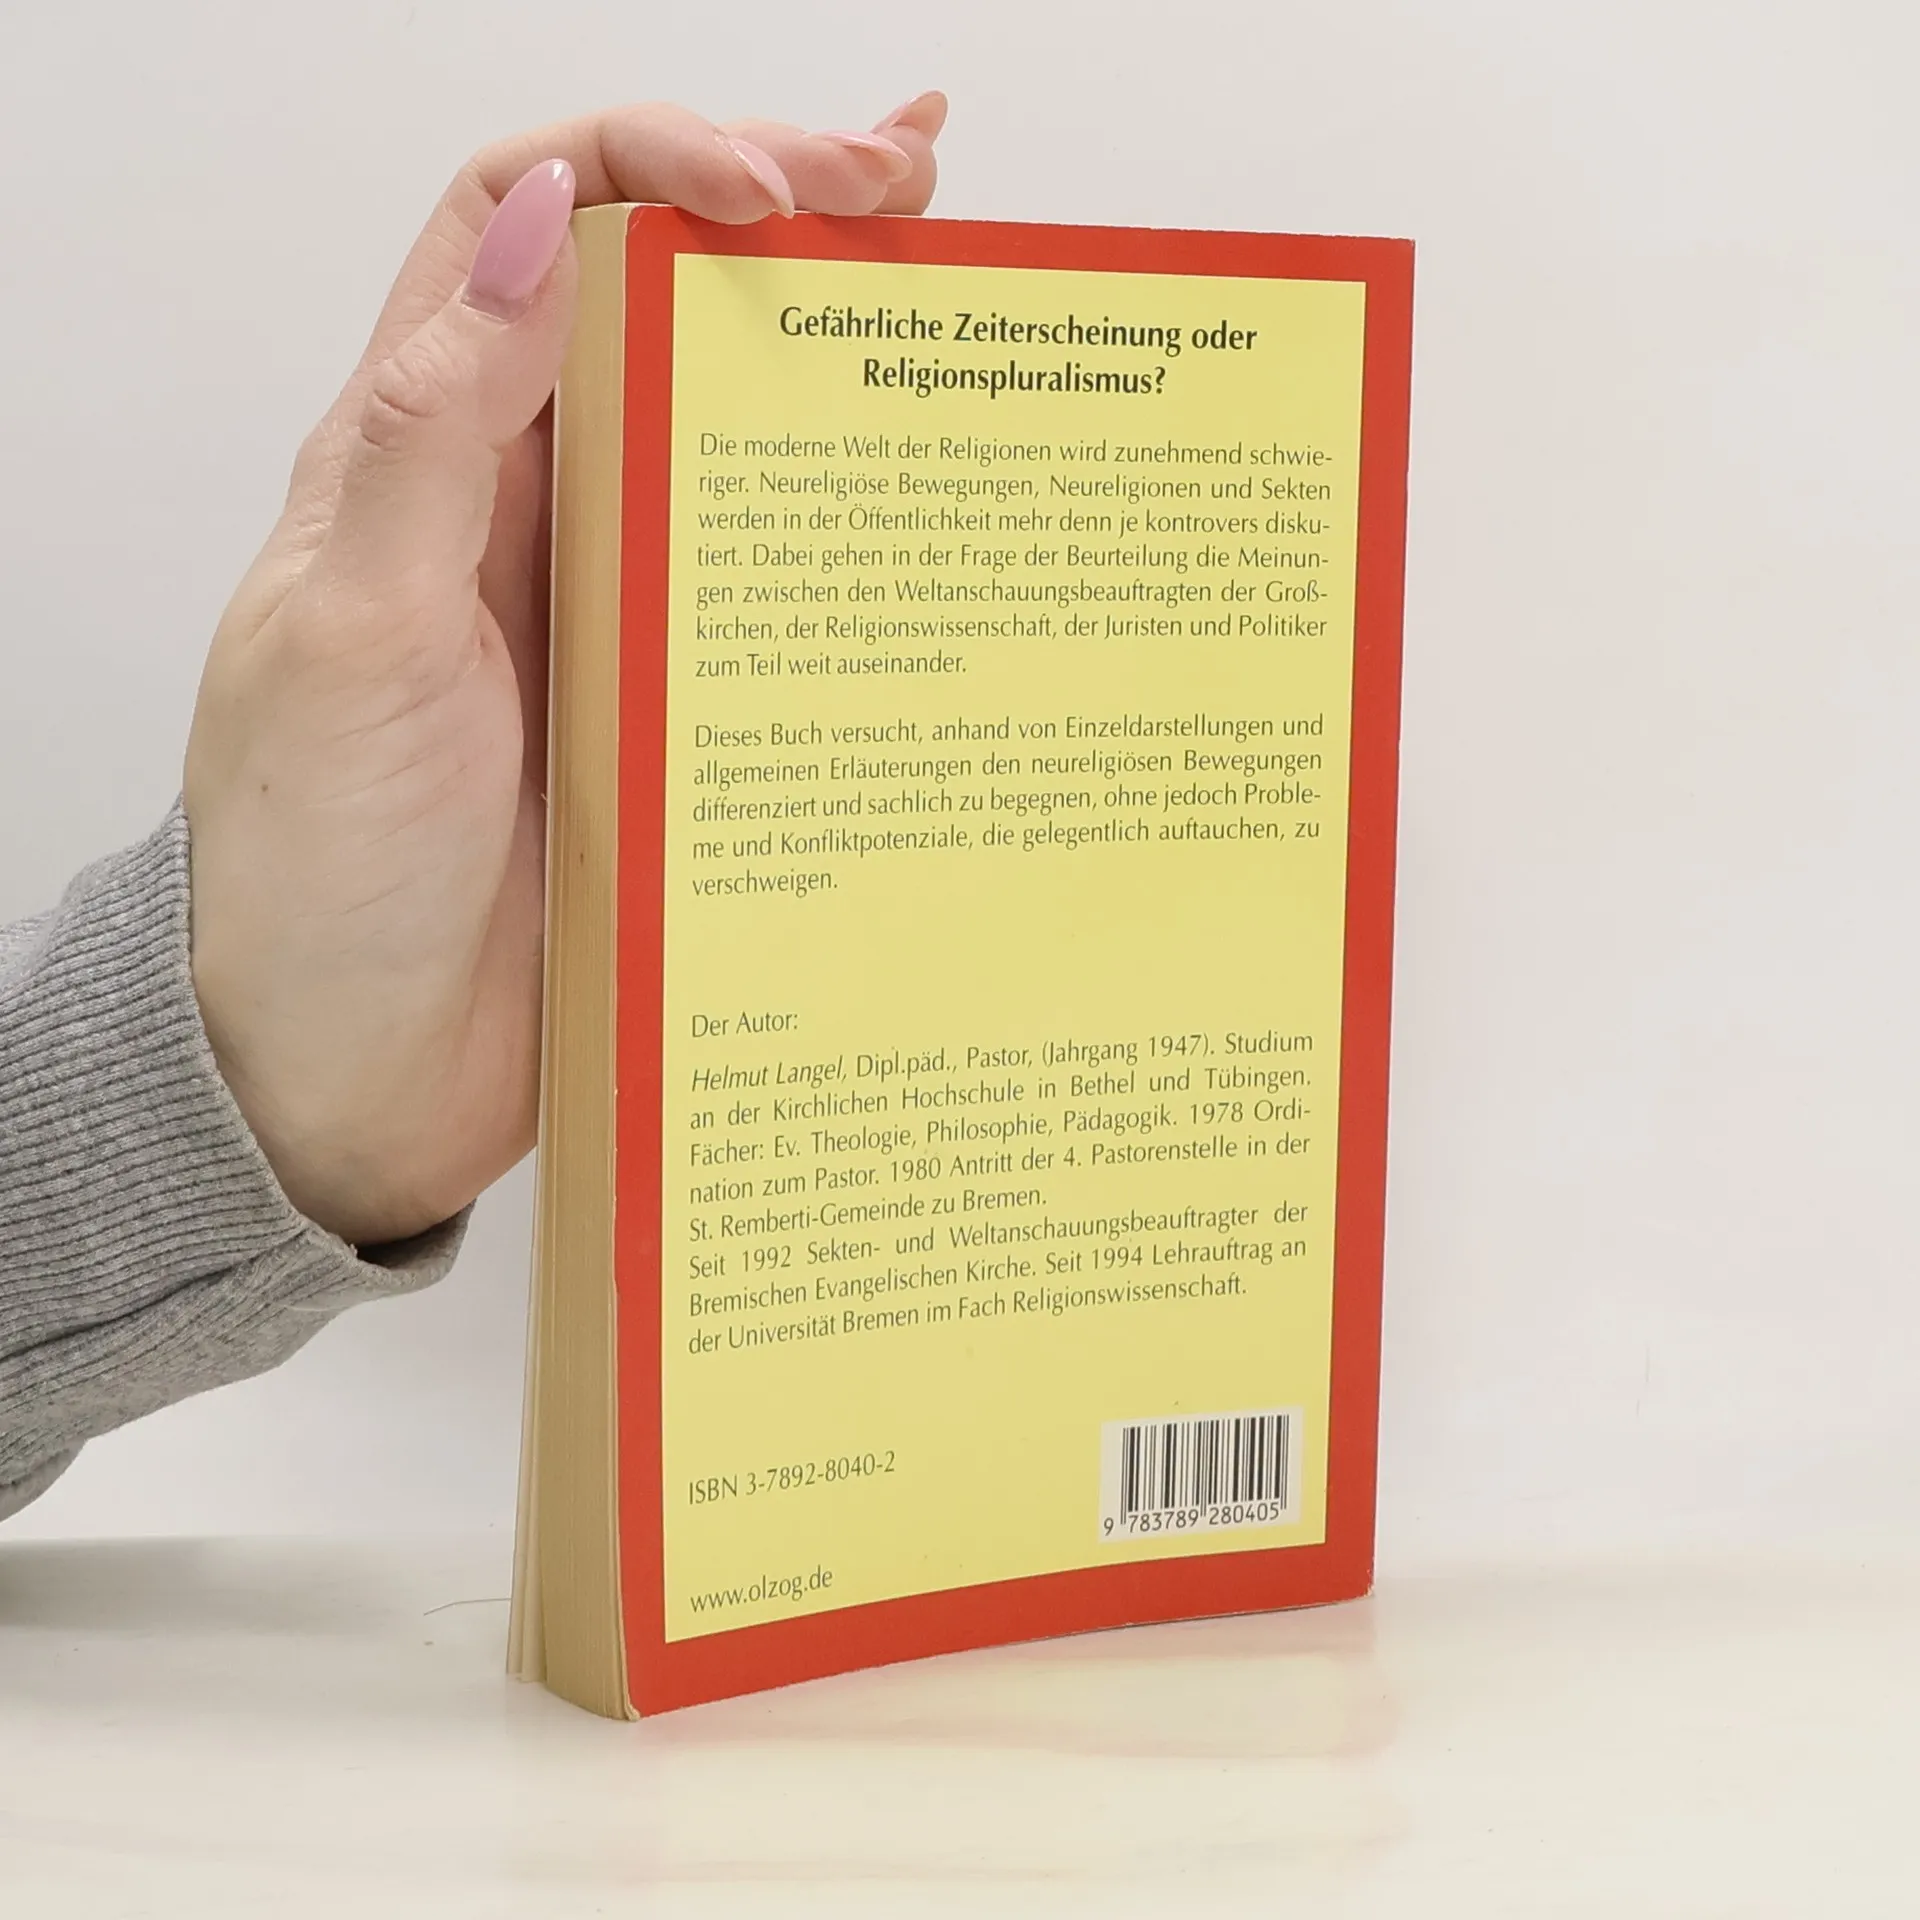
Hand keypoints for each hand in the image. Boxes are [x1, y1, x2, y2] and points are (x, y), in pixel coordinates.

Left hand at [184, 95, 946, 1245]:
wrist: (354, 1071)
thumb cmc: (320, 864)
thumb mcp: (356, 635)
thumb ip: (432, 432)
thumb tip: (530, 224)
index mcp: (425, 456)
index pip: (525, 222)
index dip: (651, 162)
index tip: (783, 186)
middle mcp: (525, 508)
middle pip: (654, 309)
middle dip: (784, 221)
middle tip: (917, 183)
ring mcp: (608, 608)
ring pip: (729, 437)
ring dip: (833, 358)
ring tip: (956, 292)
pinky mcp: (671, 711)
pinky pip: (770, 592)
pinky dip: (851, 535)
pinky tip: (938, 515)